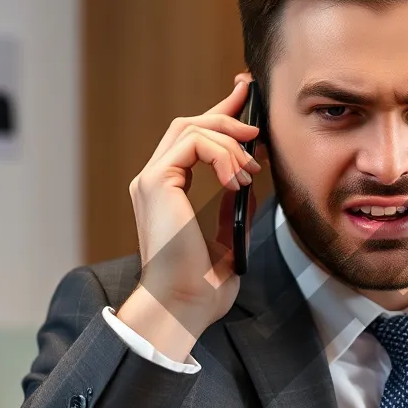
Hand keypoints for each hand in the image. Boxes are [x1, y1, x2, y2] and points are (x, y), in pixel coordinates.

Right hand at [116, 81, 261, 356]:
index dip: (220, 118)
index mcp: (167, 194)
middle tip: (256, 101)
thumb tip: (251, 183)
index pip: (192, 142)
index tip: (247, 102)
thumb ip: (234, 208)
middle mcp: (154, 182)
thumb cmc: (202, 287)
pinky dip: (222, 154)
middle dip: (226, 111)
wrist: (183, 306)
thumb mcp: (228, 239)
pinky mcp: (155, 182)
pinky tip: (238, 178)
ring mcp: (151, 180)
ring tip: (251, 167)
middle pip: (188, 125)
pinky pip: (193, 143)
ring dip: (230, 139)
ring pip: (190, 128)